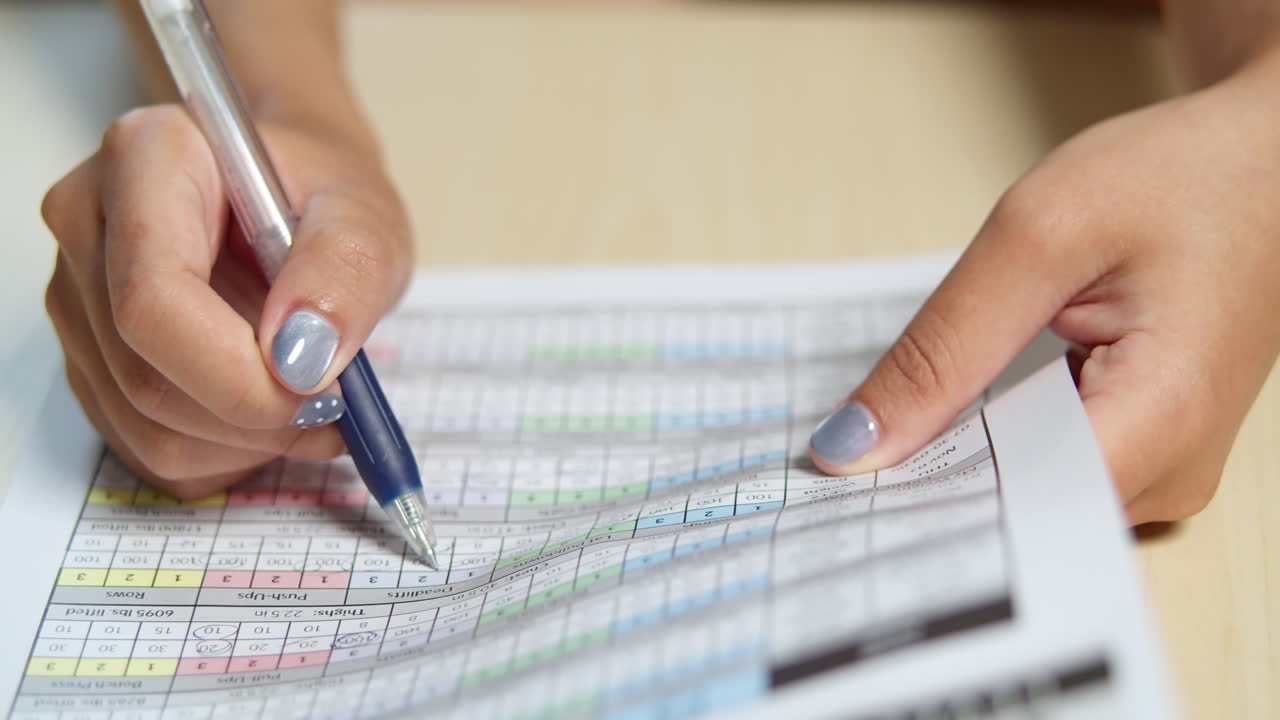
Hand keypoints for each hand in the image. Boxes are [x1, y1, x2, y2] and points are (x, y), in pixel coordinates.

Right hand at [42, 105, 412, 498]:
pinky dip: (222, 455)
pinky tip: (271, 417)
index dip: (236, 374)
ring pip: (142, 424)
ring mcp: (78, 297)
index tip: (320, 391)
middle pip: (143, 374)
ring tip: (314, 405)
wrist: (294, 192)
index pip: (152, 299)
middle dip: (254, 417)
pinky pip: (144, 445)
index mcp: (147, 161)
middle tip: (336, 407)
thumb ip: (345, 271)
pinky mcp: (90, 355)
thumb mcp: (364, 215)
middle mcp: (89, 225)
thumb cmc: (322, 193)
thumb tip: (302, 357)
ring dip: (244, 444)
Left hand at [808, 47, 1279, 524]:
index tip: (833, 500)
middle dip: (923, 495)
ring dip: (951, 473)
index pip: (1019, 515)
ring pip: (1027, 503)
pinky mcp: (1144, 449)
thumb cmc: (1175, 179)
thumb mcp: (1036, 238)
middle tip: (834, 467)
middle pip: (1020, 520)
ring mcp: (1162, 467)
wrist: (1261, 161)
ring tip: (875, 447)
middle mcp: (1172, 470)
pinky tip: (938, 427)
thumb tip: (852, 448)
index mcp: (1162, 417)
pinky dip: (986, 450)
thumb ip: (942, 349)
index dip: (918, 509)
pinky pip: (1046, 474)